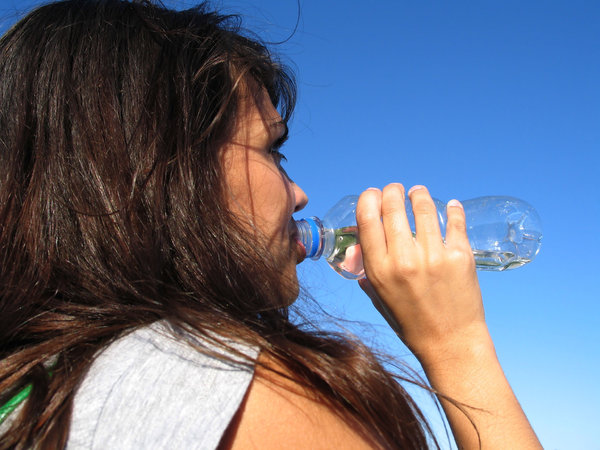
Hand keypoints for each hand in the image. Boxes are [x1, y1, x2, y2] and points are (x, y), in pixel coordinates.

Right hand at [356, 184, 486, 362]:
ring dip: (419, 195)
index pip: (367, 218)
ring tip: (419, 193)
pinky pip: (455, 222)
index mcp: (379, 270)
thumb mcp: (380, 299)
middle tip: (396, 189)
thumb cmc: (411, 323)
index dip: (369, 198)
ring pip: (424, 208)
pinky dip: (453, 209)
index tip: (373, 193)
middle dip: (392, 191)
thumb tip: (358, 249)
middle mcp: (404, 259)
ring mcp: (434, 256)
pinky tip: (451, 205)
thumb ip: (367, 272)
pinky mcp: (461, 257)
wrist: (451, 344)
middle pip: (393, 206)